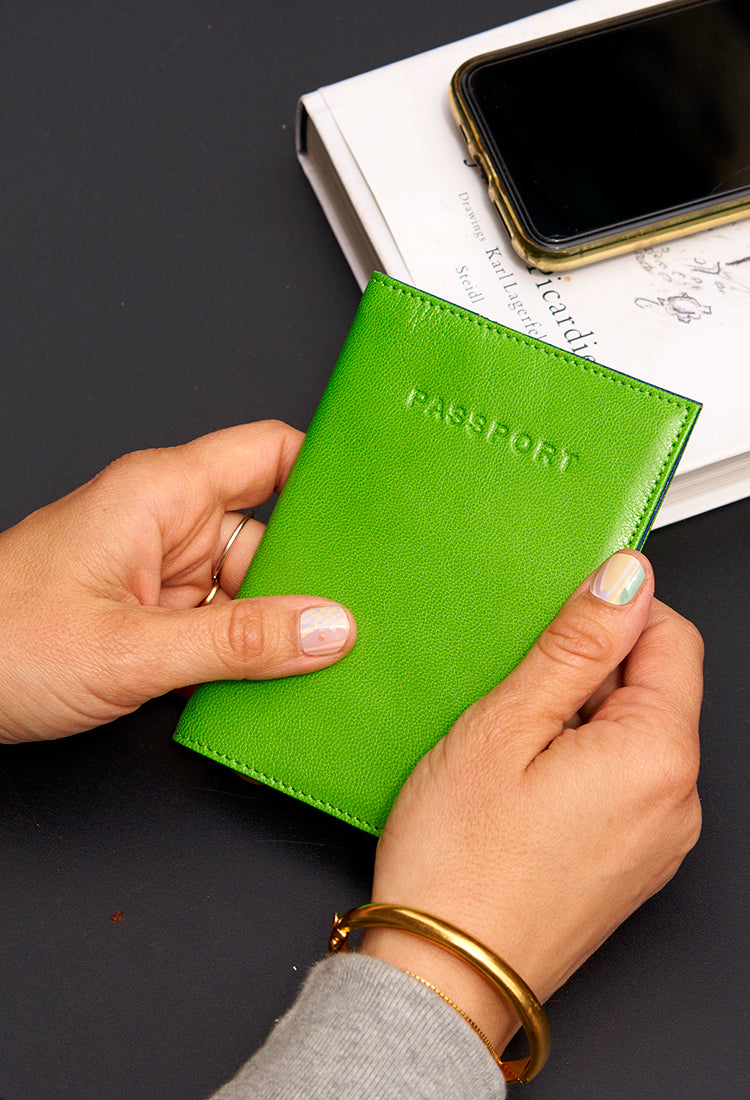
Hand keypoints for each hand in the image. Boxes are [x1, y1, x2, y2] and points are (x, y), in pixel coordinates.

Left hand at [0, 421, 354, 742]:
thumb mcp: (130, 650)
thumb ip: (237, 642)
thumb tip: (327, 628)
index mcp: (160, 495)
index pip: (269, 453)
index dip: (328, 469)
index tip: (380, 498)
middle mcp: (166, 526)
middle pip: (273, 530)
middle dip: (317, 571)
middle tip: (369, 608)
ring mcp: (161, 574)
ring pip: (254, 585)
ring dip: (283, 623)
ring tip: (328, 658)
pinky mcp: (153, 617)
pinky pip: (225, 623)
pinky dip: (250, 651)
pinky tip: (278, 678)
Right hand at [363, 551, 701, 1051]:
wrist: (442, 976)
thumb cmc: (460, 862)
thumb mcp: (507, 725)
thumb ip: (577, 645)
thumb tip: (626, 580)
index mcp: (658, 756)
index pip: (673, 637)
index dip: (615, 613)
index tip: (562, 617)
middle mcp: (678, 802)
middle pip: (655, 688)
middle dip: (590, 671)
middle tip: (516, 693)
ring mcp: (659, 839)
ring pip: (634, 735)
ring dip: (579, 717)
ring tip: (510, 747)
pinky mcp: (633, 863)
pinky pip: (623, 783)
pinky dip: (579, 762)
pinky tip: (521, 783)